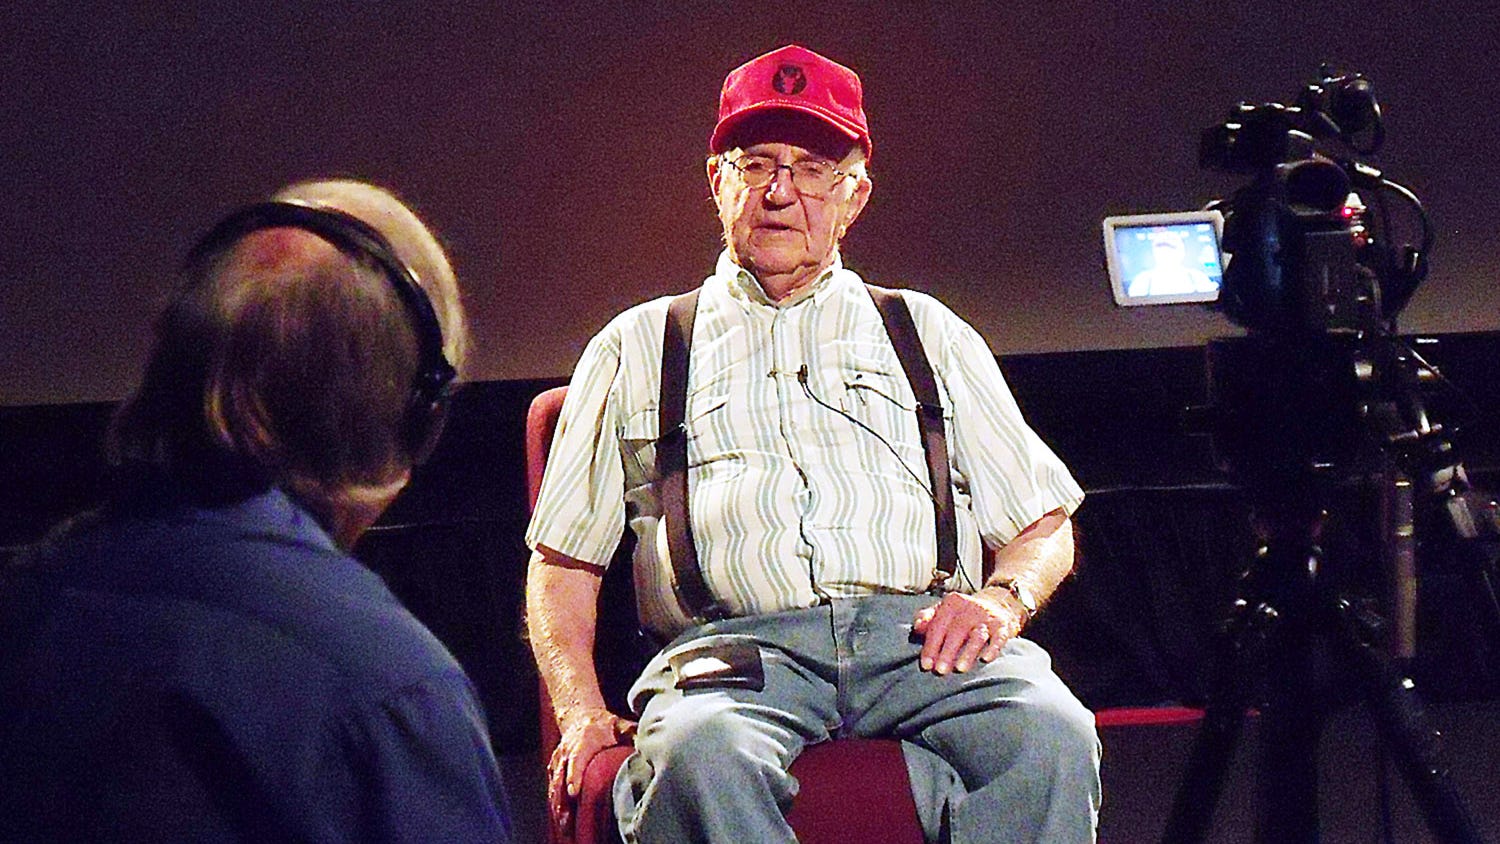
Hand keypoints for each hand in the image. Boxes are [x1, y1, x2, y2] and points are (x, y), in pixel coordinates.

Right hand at [548, 707, 636, 834]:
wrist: (581, 716)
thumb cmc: (605, 724)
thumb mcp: (620, 725)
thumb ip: (632, 734)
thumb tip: (647, 745)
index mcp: (584, 740)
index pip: (576, 758)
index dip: (573, 776)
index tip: (573, 792)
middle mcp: (567, 750)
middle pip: (561, 776)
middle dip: (563, 798)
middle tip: (567, 819)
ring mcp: (559, 760)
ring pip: (555, 784)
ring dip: (558, 805)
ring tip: (565, 825)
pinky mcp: (555, 767)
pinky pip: (552, 787)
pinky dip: (555, 803)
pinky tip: (560, 820)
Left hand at [911, 588, 1025, 674]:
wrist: (995, 605)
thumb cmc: (961, 615)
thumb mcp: (943, 611)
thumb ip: (928, 618)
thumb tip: (917, 626)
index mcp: (951, 603)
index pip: (938, 626)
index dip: (931, 647)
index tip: (926, 666)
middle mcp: (969, 608)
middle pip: (956, 631)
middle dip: (947, 652)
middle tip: (940, 671)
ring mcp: (987, 616)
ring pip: (977, 635)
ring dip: (968, 652)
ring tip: (960, 669)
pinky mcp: (1002, 625)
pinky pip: (999, 637)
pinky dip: (993, 648)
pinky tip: (985, 659)